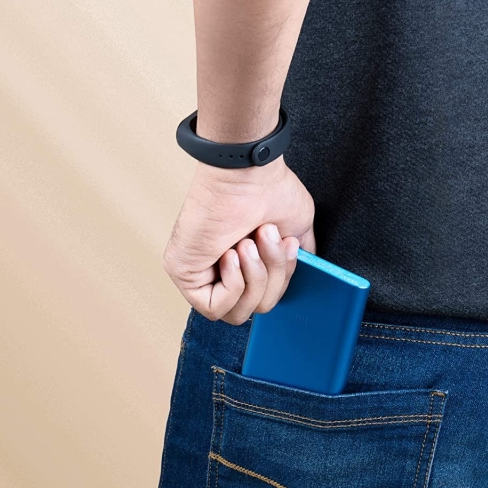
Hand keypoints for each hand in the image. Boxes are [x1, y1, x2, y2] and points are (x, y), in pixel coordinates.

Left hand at [163, 157, 315, 323]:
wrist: (247, 173)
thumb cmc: (270, 190)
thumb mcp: (297, 229)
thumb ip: (297, 258)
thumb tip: (303, 272)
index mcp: (247, 265)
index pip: (267, 299)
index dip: (282, 281)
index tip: (289, 244)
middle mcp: (223, 273)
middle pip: (256, 309)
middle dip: (272, 277)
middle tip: (267, 238)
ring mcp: (202, 275)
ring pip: (237, 314)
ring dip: (254, 280)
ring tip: (249, 243)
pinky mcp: (184, 275)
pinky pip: (214, 308)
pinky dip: (232, 286)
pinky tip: (231, 255)